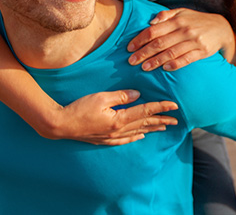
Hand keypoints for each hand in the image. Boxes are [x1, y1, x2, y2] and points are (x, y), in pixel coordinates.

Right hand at [50, 90, 178, 144]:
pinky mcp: (104, 139)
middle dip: (161, 121)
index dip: (160, 107)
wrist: (60, 124)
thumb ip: (121, 96)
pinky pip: (125, 140)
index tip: (174, 105)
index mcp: (119, 119)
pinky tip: (141, 136)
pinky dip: (135, 137)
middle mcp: (118, 130)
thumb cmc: (79, 108)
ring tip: (163, 127)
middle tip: (176, 121)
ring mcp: (111, 136)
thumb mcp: (101, 98)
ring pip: (137, 132)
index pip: (145, 111)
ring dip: (151, 129)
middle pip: (144, 123)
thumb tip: (138, 95)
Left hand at [126, 9, 235, 70]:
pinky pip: (186, 59)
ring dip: (156, 61)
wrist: (222, 28)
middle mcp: (184, 30)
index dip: (140, 39)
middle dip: (144, 52)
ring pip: (171, 52)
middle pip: (160, 43)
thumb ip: (166, 15)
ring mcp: (194, 41)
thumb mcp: (182, 12)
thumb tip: (150, 21)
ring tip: (144, 68)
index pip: (154, 30)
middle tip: (131, 61)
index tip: (130, 48)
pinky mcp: (202, 52)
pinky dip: (175, 64)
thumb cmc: (197, 21)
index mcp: (177, 20)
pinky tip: (165, 68)